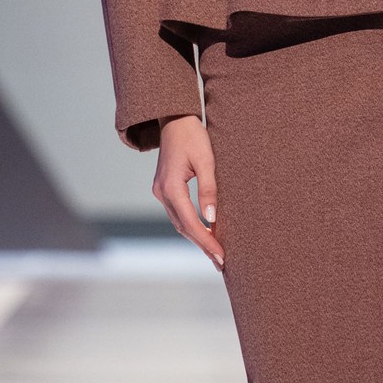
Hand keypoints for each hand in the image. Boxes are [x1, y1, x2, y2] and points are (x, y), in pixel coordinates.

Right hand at [152, 114, 223, 268]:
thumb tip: (212, 219)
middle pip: (183, 227)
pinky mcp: (165, 189)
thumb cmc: (194, 136)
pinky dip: (191, 226)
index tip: (221, 255)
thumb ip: (209, 190)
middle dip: (202, 245)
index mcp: (171, 187)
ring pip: (179, 222)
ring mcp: (161, 191)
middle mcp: (162, 192)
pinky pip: (178, 213)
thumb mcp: (206, 161)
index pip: (190, 222)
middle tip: (221, 262)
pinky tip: (205, 233)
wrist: (175, 120)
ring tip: (215, 254)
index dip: (206, 241)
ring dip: (197, 238)